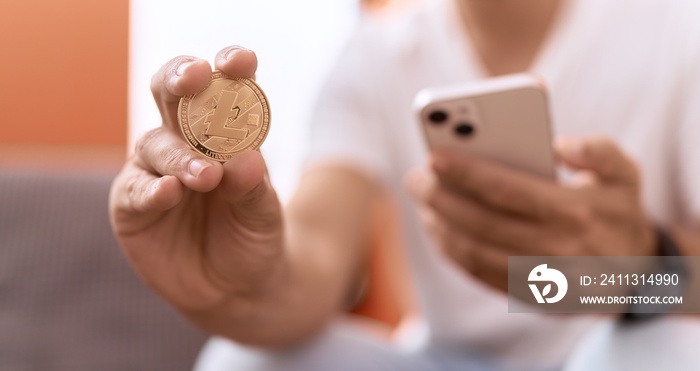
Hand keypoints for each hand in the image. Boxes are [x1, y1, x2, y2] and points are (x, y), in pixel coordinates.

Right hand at [109, 46, 284, 316]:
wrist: (238, 289)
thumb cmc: (254, 239)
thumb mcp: (263, 215)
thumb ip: (253, 189)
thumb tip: (245, 160)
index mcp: (224, 133)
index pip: (223, 89)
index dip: (229, 69)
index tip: (241, 62)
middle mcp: (186, 142)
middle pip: (173, 95)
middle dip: (182, 79)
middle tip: (196, 78)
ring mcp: (156, 171)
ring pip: (158, 144)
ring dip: (181, 156)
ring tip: (206, 176)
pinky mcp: (132, 204)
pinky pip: (136, 190)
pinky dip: (152, 190)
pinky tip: (169, 192)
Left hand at [406, 136, 655, 291]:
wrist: (635, 273)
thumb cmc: (616, 211)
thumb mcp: (625, 173)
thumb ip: (599, 151)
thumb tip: (559, 144)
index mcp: (576, 212)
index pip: (507, 190)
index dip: (466, 173)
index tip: (434, 156)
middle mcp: (557, 249)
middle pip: (482, 223)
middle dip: (440, 198)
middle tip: (416, 178)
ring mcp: (541, 279)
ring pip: (474, 253)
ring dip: (440, 227)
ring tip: (422, 201)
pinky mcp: (529, 296)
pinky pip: (479, 275)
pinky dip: (452, 252)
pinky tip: (438, 229)